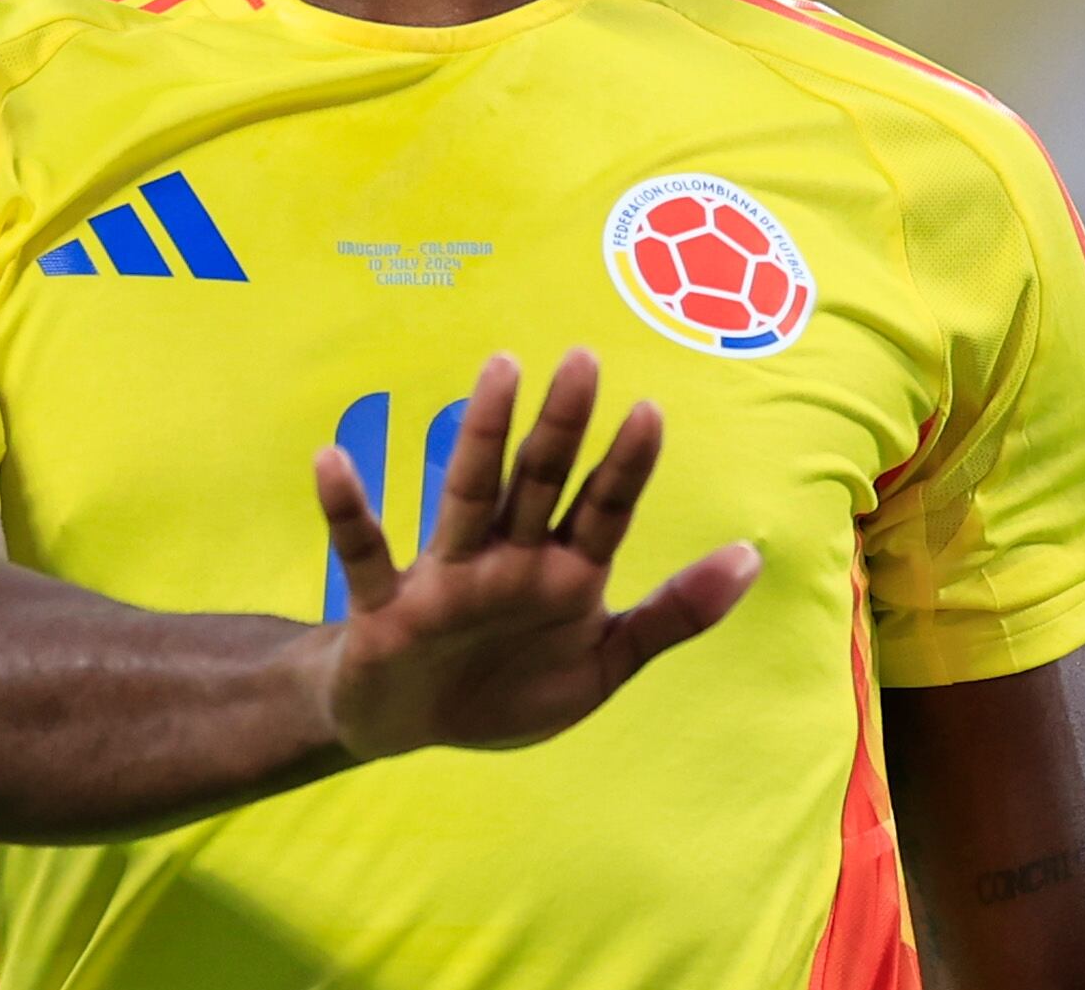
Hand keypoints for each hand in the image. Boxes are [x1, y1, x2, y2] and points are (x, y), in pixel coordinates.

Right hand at [303, 348, 760, 761]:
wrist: (409, 726)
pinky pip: (364, 554)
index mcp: (563, 573)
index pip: (602, 510)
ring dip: (483, 434)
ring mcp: (447, 578)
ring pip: (468, 496)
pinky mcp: (387, 608)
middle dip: (563, 426)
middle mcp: (507, 559)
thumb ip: (672, 615)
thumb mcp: (603, 662)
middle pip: (539, 482)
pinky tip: (332, 461)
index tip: (649, 411)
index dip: (625, 468)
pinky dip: (347, 511)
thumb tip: (752, 558)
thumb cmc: (510, 684)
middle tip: (584, 358)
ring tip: (500, 369)